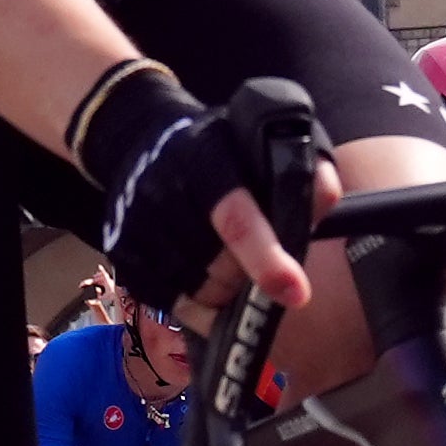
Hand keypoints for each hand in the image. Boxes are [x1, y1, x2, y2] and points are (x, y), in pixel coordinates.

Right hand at [90, 68, 324, 322]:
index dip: (266, 259)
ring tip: (234, 270)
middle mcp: (163, 192)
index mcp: (205, 158)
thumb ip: (297, 165)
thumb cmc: (218, 147)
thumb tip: (323, 196)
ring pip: (198, 293)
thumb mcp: (259, 137)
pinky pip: (172, 305)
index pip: (235, 218)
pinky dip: (201, 308)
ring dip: (227, 295)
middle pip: (220, 268)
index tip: (296, 293)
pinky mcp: (122, 254)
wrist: (139, 138)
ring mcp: (137, 226)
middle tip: (265, 268)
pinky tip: (210, 284)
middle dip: (251, 279)